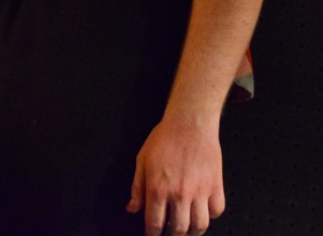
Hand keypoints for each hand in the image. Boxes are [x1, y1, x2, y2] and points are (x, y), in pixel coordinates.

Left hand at [127, 116, 225, 234]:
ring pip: (200, 226)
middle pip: (179, 230)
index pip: (154, 223)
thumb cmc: (164, 139)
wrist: (189, 124)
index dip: (152, 235)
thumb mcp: (142, 161)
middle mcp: (180, 194)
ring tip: (186, 230)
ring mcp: (200, 192)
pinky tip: (202, 212)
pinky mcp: (216, 187)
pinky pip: (216, 212)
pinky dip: (210, 216)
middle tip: (169, 234)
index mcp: (158, 188)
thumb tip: (132, 209)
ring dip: (192, 232)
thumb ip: (137, 188)